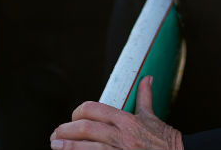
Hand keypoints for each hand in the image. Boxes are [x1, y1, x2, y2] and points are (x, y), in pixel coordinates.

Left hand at [50, 76, 182, 149]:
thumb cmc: (165, 141)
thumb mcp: (153, 117)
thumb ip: (145, 97)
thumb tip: (147, 78)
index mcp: (127, 119)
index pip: (94, 109)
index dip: (78, 112)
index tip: (72, 118)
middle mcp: (122, 135)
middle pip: (86, 128)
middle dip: (66, 130)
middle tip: (55, 134)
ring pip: (87, 148)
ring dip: (68, 147)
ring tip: (56, 147)